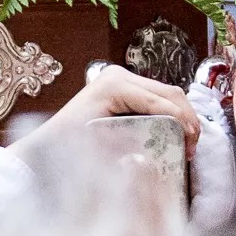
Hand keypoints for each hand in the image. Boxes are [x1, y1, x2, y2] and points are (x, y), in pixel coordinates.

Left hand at [25, 62, 201, 157]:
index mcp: (114, 85)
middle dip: (187, 120)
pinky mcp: (122, 87)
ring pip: (167, 94)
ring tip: (188, 143)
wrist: (42, 147)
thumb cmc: (65, 149)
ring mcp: (121, 79)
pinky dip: (170, 114)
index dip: (182, 124)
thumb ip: (130, 149)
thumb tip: (154, 159)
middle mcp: (119, 76)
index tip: (191, 148)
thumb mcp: (99, 148)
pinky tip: (174, 134)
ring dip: (181, 117)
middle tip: (193, 148)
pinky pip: (156, 98)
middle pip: (170, 93)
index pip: (162, 101)